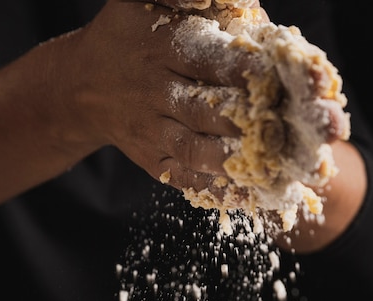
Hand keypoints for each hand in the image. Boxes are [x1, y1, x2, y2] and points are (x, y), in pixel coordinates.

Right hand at [65, 0, 267, 193]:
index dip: (247, 70)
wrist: (83, 86)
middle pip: (208, 111)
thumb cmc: (126, 35)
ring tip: (273, 165)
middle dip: (251, 121)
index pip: (210, 60)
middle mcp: (156, 93)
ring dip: (234, 161)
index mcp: (162, 48)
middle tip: (289, 130)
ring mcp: (152, 132)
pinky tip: (246, 193)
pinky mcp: (152, 160)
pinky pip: (183, 178)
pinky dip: (214, 189)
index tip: (281, 78)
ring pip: (195, 150)